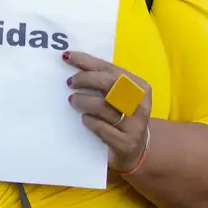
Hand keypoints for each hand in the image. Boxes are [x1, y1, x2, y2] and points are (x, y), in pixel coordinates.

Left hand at [64, 51, 152, 171]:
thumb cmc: (123, 116)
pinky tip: (84, 119)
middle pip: (108, 83)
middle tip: (70, 82)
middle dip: (85, 79)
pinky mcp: (125, 143)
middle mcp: (140, 104)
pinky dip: (89, 121)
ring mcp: (134, 125)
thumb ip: (104, 81)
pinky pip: (101, 127)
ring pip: (102, 106)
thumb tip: (74, 62)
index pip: (110, 68)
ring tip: (73, 101)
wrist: (137, 150)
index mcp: (140, 87)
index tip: (67, 57)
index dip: (87, 61)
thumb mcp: (120, 97)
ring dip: (83, 101)